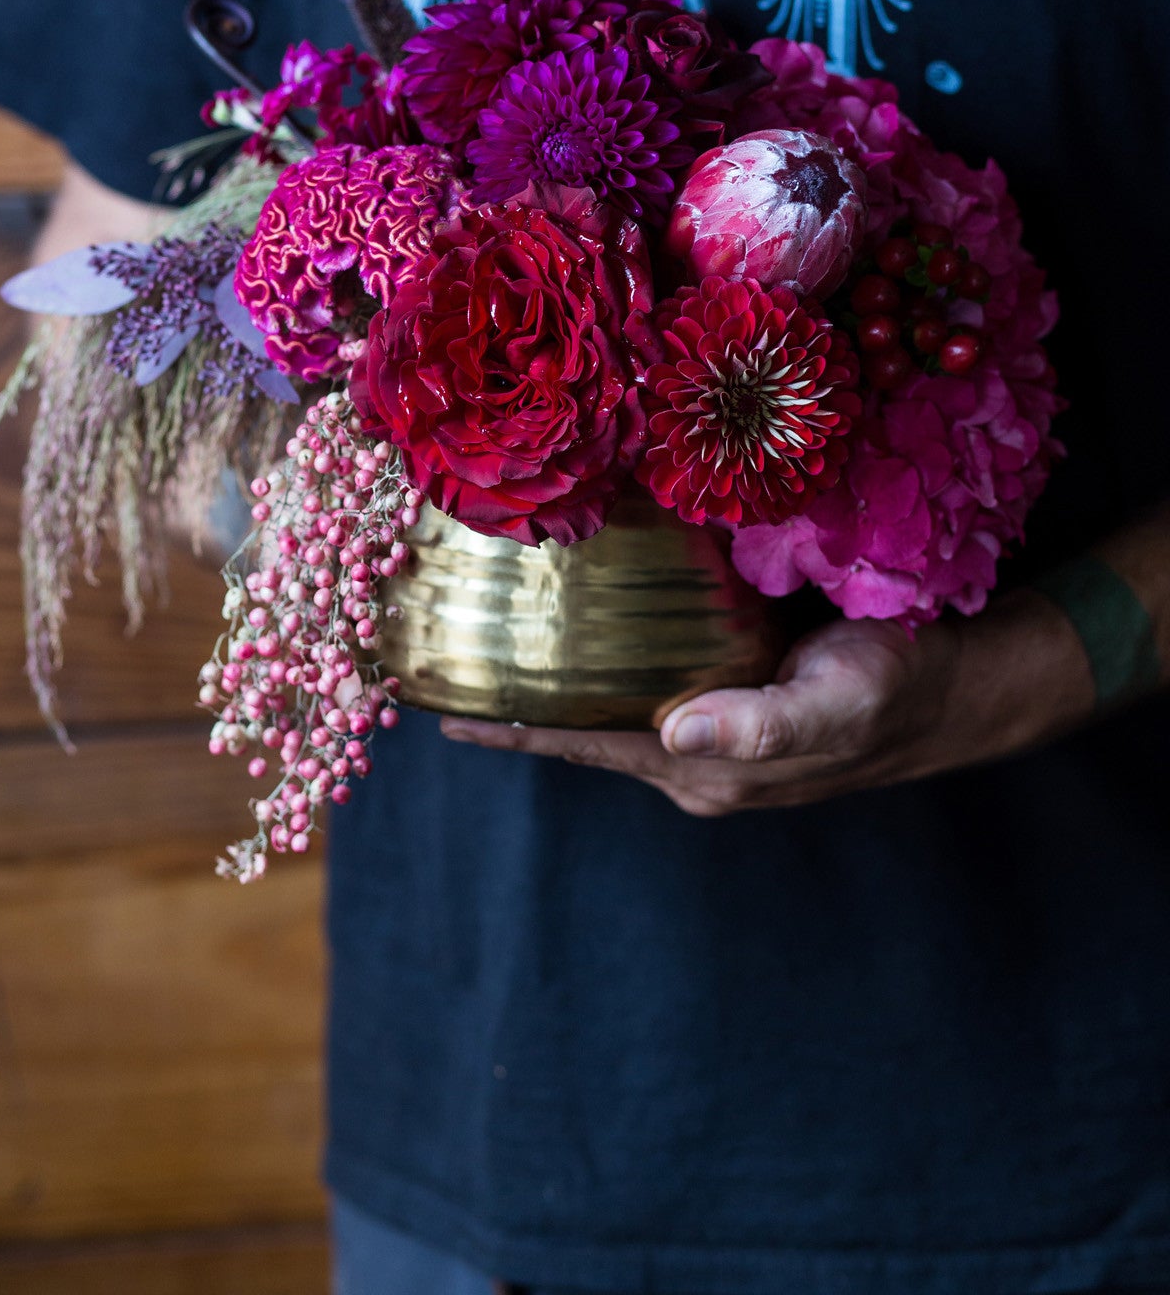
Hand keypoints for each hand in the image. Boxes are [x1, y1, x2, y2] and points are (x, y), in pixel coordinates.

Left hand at [440, 591, 1096, 814]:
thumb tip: (675, 731)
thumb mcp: (837, 703)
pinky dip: (598, 654)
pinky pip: (644, 677)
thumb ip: (761, 722)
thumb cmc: (897, 687)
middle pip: (580, 729)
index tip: (436, 711)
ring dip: (549, 677)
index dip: (510, 728)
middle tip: (439, 658)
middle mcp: (692, 756)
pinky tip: (573, 623)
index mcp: (703, 767)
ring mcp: (707, 729)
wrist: (955, 682)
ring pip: (607, 702)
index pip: (581, 747)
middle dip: (513, 701)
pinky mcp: (727, 694)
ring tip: (482, 640)